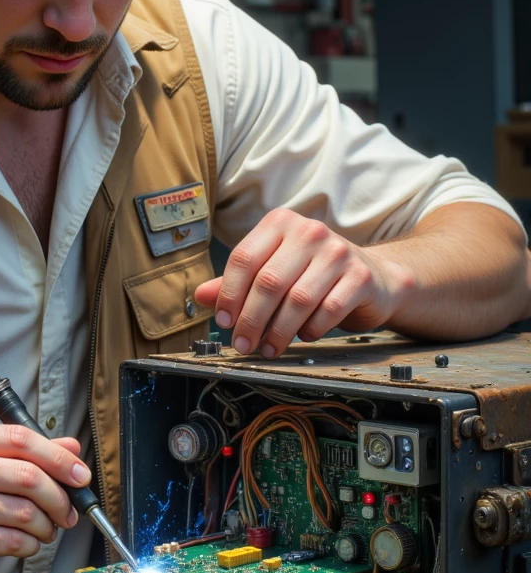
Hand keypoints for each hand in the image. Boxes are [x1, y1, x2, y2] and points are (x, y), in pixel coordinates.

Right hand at [0, 424, 88, 572]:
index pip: (20, 438)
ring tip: (43, 531)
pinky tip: (23, 544)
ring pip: (27, 511)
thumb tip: (69, 448)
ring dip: (46, 526)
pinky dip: (29, 545)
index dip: (58, 457)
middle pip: (30, 475)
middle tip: (67, 512)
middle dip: (59, 497)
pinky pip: (15, 540)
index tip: (79, 474)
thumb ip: (14, 455)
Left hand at [193, 209, 405, 357]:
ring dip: (278, 332)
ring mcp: (338, 251)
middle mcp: (310, 231)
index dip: (229, 294)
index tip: (223, 322)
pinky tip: (304, 335)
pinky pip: (329, 310)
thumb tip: (200, 295)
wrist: (372, 278)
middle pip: (269, 282)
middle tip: (242, 344)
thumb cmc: (313, 275)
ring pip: (298, 299)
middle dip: (251, 320)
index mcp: (280, 223)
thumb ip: (238, 282)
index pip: (244, 258)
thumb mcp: (273, 271)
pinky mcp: (361, 275)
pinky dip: (312, 329)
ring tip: (269, 349)